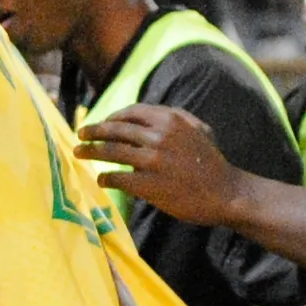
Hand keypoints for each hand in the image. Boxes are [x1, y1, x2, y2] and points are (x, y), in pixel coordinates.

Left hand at [76, 104, 243, 226]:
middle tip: (79, 135)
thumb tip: (146, 114)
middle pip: (114, 130)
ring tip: (78, 153)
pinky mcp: (150, 184)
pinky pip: (118, 178)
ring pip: (110, 151)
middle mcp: (159, 136)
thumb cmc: (210, 161)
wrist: (227, 192)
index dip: (110, 117)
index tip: (100, 123)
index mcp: (170, 120)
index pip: (129, 113)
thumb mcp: (198, 129)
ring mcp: (153, 160)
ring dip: (90, 151)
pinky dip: (105, 178)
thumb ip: (174, 117)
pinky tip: (101, 179)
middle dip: (92, 132)